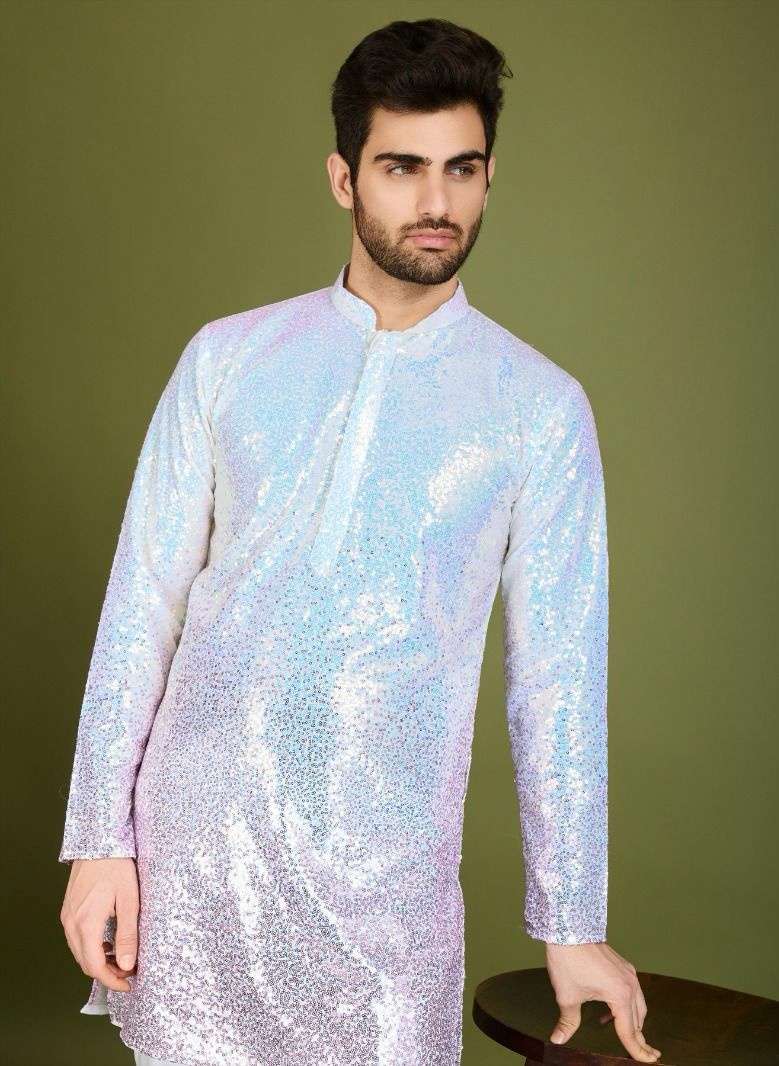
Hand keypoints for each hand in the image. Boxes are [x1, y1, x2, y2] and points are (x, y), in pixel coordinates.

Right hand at [60, 857, 138, 992]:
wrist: (98, 842)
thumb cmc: (116, 866)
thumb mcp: (130, 900)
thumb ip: (128, 935)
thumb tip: (126, 965)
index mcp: (87, 923)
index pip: (95, 966)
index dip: (111, 981)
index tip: (128, 984)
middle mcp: (72, 923)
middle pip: (85, 963)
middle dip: (106, 973)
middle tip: (128, 972)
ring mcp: (67, 916)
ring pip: (79, 952)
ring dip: (98, 961)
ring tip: (121, 958)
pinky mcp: (68, 910)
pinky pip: (76, 938)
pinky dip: (91, 947)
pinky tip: (107, 942)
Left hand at [545, 941, 660, 1061]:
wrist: (568, 929)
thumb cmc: (568, 961)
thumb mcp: (567, 996)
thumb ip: (568, 1022)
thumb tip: (558, 1039)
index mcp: (620, 995)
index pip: (630, 1031)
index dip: (637, 1050)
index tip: (647, 1062)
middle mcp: (630, 985)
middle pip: (639, 1020)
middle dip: (639, 1038)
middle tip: (643, 1054)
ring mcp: (629, 974)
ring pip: (639, 1006)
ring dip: (633, 1021)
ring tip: (623, 1034)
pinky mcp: (624, 966)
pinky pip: (632, 992)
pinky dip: (627, 1006)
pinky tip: (609, 1012)